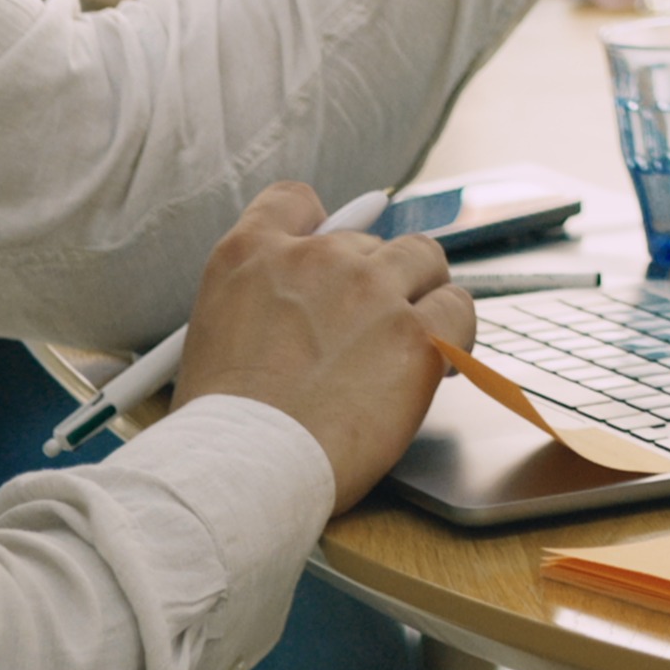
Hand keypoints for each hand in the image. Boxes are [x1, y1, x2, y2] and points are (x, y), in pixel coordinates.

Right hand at [172, 185, 478, 500]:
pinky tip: (440, 365)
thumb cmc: (221, 427)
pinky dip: (457, 332)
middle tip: (373, 329)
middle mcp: (314, 257)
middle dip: (374, 279)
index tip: (332, 257)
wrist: (244, 468)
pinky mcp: (415, 332)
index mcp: (250, 253)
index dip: (319, 227)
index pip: (295, 201)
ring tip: (415, 338)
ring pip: (424, 259)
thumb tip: (295, 314)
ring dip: (423, 292)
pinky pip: (458, 308)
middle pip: (369, 240)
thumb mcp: (211, 336)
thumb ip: (259, 304)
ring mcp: (369, 289)